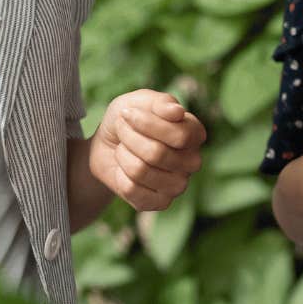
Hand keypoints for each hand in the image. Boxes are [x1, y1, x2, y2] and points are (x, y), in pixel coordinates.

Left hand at [89, 89, 207, 210]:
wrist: (108, 144)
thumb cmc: (129, 120)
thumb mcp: (140, 101)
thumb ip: (161, 103)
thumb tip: (178, 112)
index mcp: (194, 133)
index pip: (180, 136)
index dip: (148, 124)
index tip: (128, 114)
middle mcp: (192, 161)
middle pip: (157, 154)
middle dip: (129, 137)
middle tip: (121, 129)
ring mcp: (178, 185)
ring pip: (141, 171)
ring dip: (122, 155)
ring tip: (122, 148)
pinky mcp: (160, 203)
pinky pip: (132, 190)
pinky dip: (119, 175)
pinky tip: (123, 169)